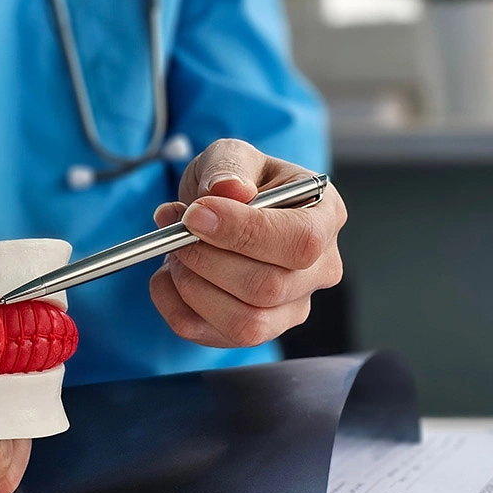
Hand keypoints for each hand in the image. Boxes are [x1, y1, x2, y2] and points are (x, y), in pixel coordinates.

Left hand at [149, 138, 345, 347]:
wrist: (215, 211)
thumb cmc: (235, 182)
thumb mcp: (230, 155)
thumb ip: (228, 167)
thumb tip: (229, 190)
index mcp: (325, 217)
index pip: (299, 240)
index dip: (242, 232)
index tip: (194, 215)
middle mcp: (318, 270)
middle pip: (269, 287)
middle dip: (207, 259)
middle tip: (176, 232)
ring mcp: (291, 308)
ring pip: (245, 324)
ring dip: (193, 287)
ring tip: (175, 252)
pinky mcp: (256, 331)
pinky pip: (212, 337)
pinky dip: (174, 307)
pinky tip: (168, 275)